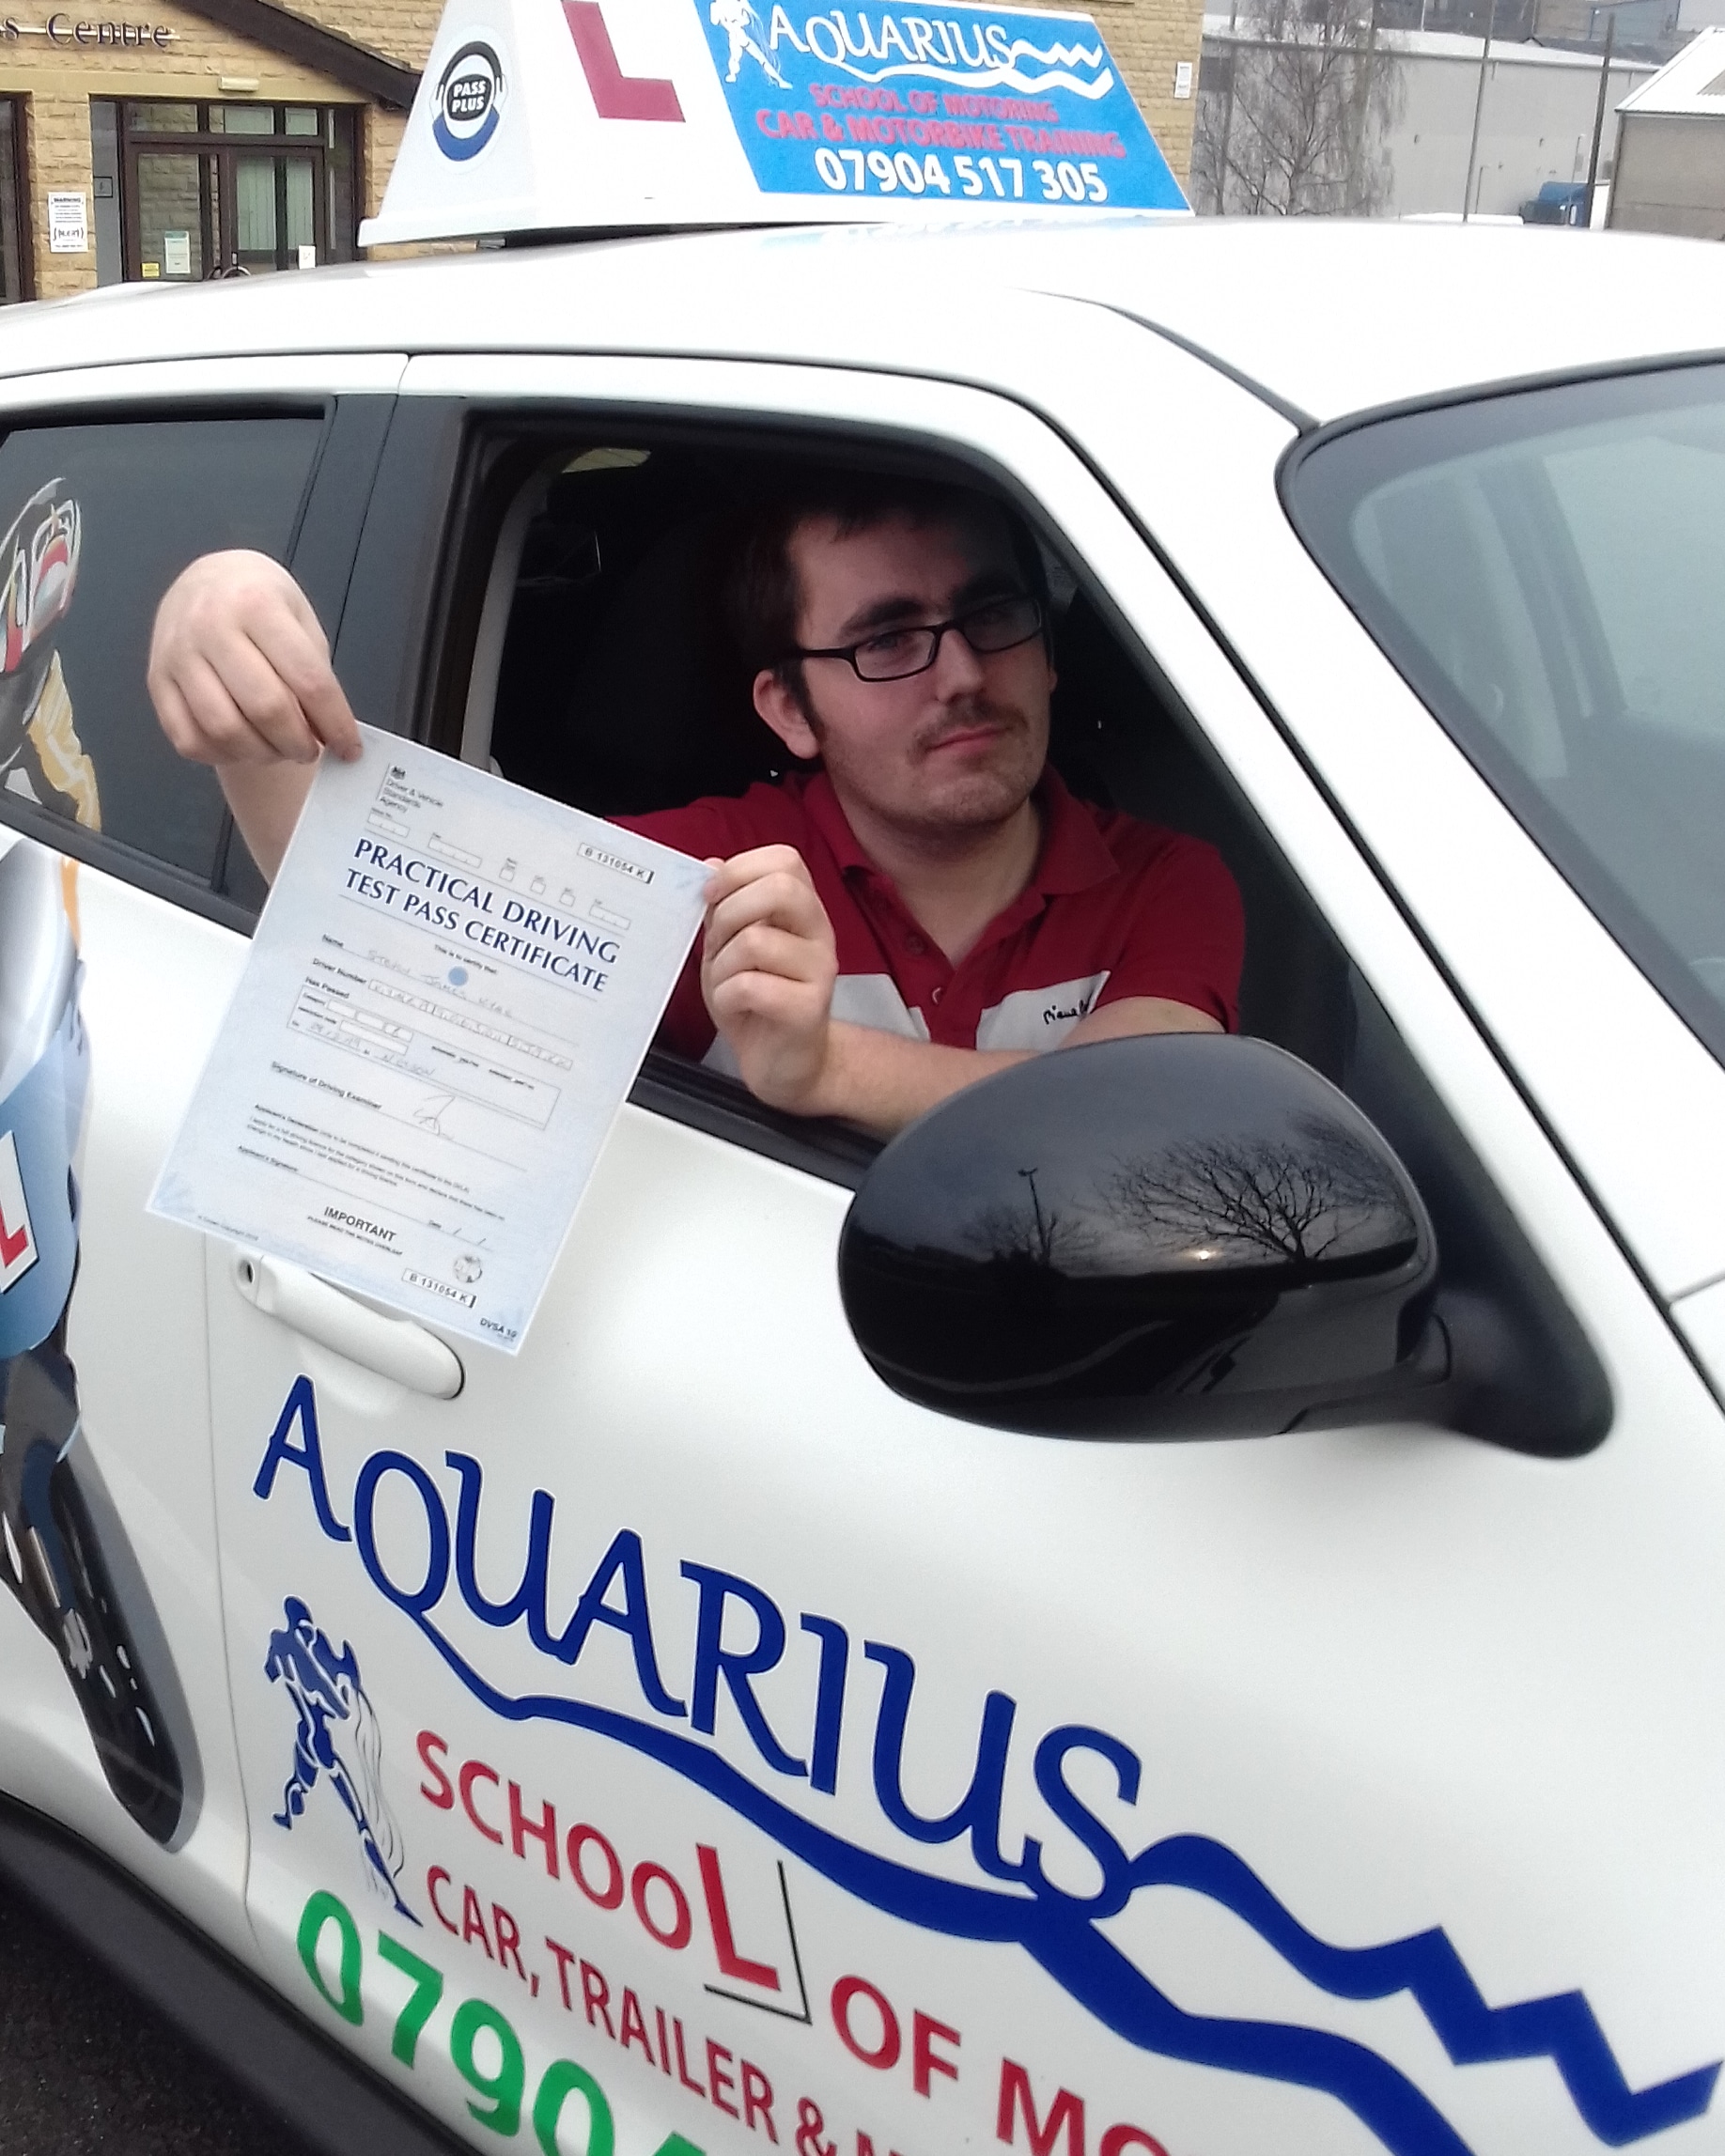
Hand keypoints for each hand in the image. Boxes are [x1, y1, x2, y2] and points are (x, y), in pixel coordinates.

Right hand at [149, 550, 358, 769]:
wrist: (208, 579)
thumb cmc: (263, 603)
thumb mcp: (299, 618)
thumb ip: (314, 673)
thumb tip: (330, 735)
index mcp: (256, 603)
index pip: (308, 680)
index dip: (335, 724)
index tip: (349, 748)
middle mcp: (210, 625)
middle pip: (266, 709)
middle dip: (298, 744)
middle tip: (311, 750)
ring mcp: (176, 654)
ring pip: (225, 730)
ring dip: (263, 754)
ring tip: (280, 749)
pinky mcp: (156, 680)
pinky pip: (190, 739)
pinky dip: (223, 755)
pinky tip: (243, 746)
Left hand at [700, 846, 838, 1113]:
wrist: (785, 1064)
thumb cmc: (757, 1001)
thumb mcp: (730, 947)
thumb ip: (724, 907)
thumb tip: (710, 865)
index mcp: (802, 910)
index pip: (785, 860)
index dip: (739, 870)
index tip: (711, 896)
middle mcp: (819, 933)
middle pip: (781, 888)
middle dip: (729, 912)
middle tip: (718, 944)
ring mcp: (819, 971)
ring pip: (756, 940)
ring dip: (722, 964)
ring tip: (725, 984)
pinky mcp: (809, 1009)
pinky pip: (752, 985)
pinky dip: (728, 996)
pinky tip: (736, 1008)